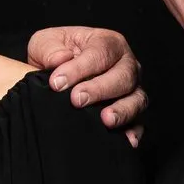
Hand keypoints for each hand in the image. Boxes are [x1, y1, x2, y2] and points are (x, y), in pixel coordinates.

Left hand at [26, 26, 146, 143]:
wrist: (56, 77)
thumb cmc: (55, 55)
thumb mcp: (45, 43)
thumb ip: (50, 49)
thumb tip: (60, 59)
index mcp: (108, 43)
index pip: (100, 53)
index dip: (79, 68)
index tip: (57, 83)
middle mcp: (126, 65)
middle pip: (123, 76)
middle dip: (100, 89)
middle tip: (76, 100)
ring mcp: (132, 89)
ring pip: (136, 99)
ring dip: (122, 110)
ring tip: (105, 120)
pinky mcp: (131, 112)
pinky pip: (139, 122)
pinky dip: (134, 130)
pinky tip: (126, 140)